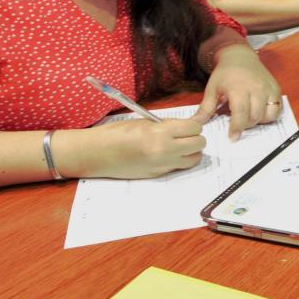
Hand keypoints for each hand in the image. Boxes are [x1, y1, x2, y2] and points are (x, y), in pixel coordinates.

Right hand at [78, 118, 206, 178]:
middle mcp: (166, 151)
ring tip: (179, 145)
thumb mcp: (145, 122)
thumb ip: (167, 125)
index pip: (195, 128)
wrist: (99, 154)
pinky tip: (166, 154)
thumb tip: (185, 126)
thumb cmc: (118, 133)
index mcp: (161, 133)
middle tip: (184, 134)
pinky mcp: (159, 175)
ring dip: (191, 151)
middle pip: (199, 144)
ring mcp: (163, 165)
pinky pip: (179, 167)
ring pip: (194, 159)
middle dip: (195, 137)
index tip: (186, 124)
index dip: (192, 125)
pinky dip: (179, 160)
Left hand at [193, 45, 280, 139]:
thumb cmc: (224, 74)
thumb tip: (195, 124)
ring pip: (268, 115)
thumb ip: (205, 108)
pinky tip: (258, 112)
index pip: (240, 113)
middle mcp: (256, 88)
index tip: (232, 137)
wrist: (240, 56)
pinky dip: (269, 115)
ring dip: (258, 121)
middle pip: (255, 116)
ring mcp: (268, 88)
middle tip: (237, 123)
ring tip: (248, 116)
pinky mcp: (276, 89)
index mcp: (238, 88)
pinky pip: (277, 109)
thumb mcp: (212, 89)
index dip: (237, 128)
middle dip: (245, 125)